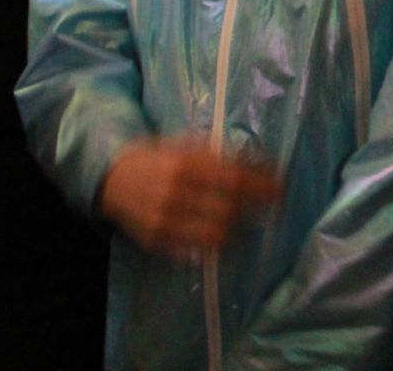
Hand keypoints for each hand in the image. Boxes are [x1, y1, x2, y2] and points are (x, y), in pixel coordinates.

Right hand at [99, 138, 282, 257]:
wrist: (111, 179)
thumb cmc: (156, 156)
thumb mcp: (186, 143)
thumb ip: (219, 153)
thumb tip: (258, 162)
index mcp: (185, 165)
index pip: (235, 180)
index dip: (262, 187)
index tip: (281, 189)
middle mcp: (175, 195)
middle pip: (229, 210)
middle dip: (254, 208)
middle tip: (270, 205)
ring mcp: (163, 222)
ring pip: (215, 235)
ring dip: (237, 228)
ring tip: (247, 220)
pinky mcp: (155, 242)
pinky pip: (193, 250)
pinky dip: (213, 243)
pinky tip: (223, 233)